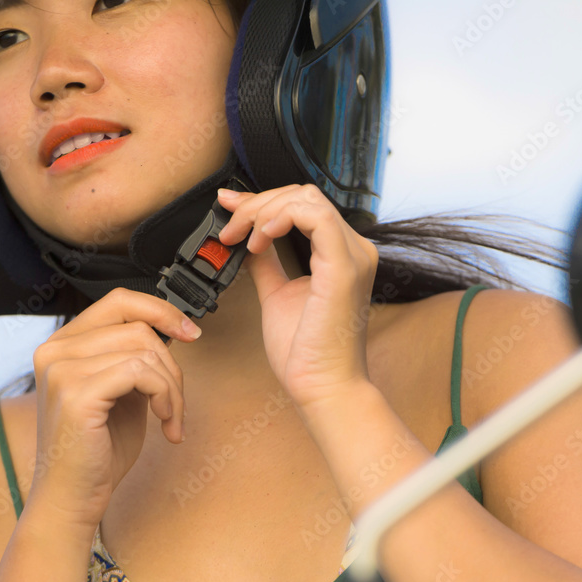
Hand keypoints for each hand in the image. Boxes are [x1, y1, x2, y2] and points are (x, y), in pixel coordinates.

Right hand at [27, 288, 201, 530]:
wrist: (72, 497)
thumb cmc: (98, 450)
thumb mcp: (121, 391)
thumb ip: (134, 358)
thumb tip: (173, 328)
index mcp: (63, 344)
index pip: (119, 301)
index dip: (161, 310)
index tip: (190, 332)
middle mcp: (55, 350)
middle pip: (138, 326)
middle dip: (171, 364)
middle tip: (176, 401)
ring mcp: (62, 369)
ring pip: (144, 350)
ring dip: (172, 387)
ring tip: (171, 418)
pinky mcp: (77, 392)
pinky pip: (140, 372)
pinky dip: (164, 396)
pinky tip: (164, 423)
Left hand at [216, 184, 379, 411]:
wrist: (322, 386)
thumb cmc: (305, 352)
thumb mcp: (277, 294)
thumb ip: (267, 264)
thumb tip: (248, 242)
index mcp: (340, 255)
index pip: (303, 205)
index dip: (262, 202)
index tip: (228, 209)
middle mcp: (354, 249)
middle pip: (302, 195)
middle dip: (257, 203)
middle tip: (228, 227)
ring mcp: (352, 255)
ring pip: (305, 198)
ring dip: (263, 211)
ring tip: (240, 238)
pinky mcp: (343, 266)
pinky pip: (313, 216)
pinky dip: (279, 219)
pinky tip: (258, 240)